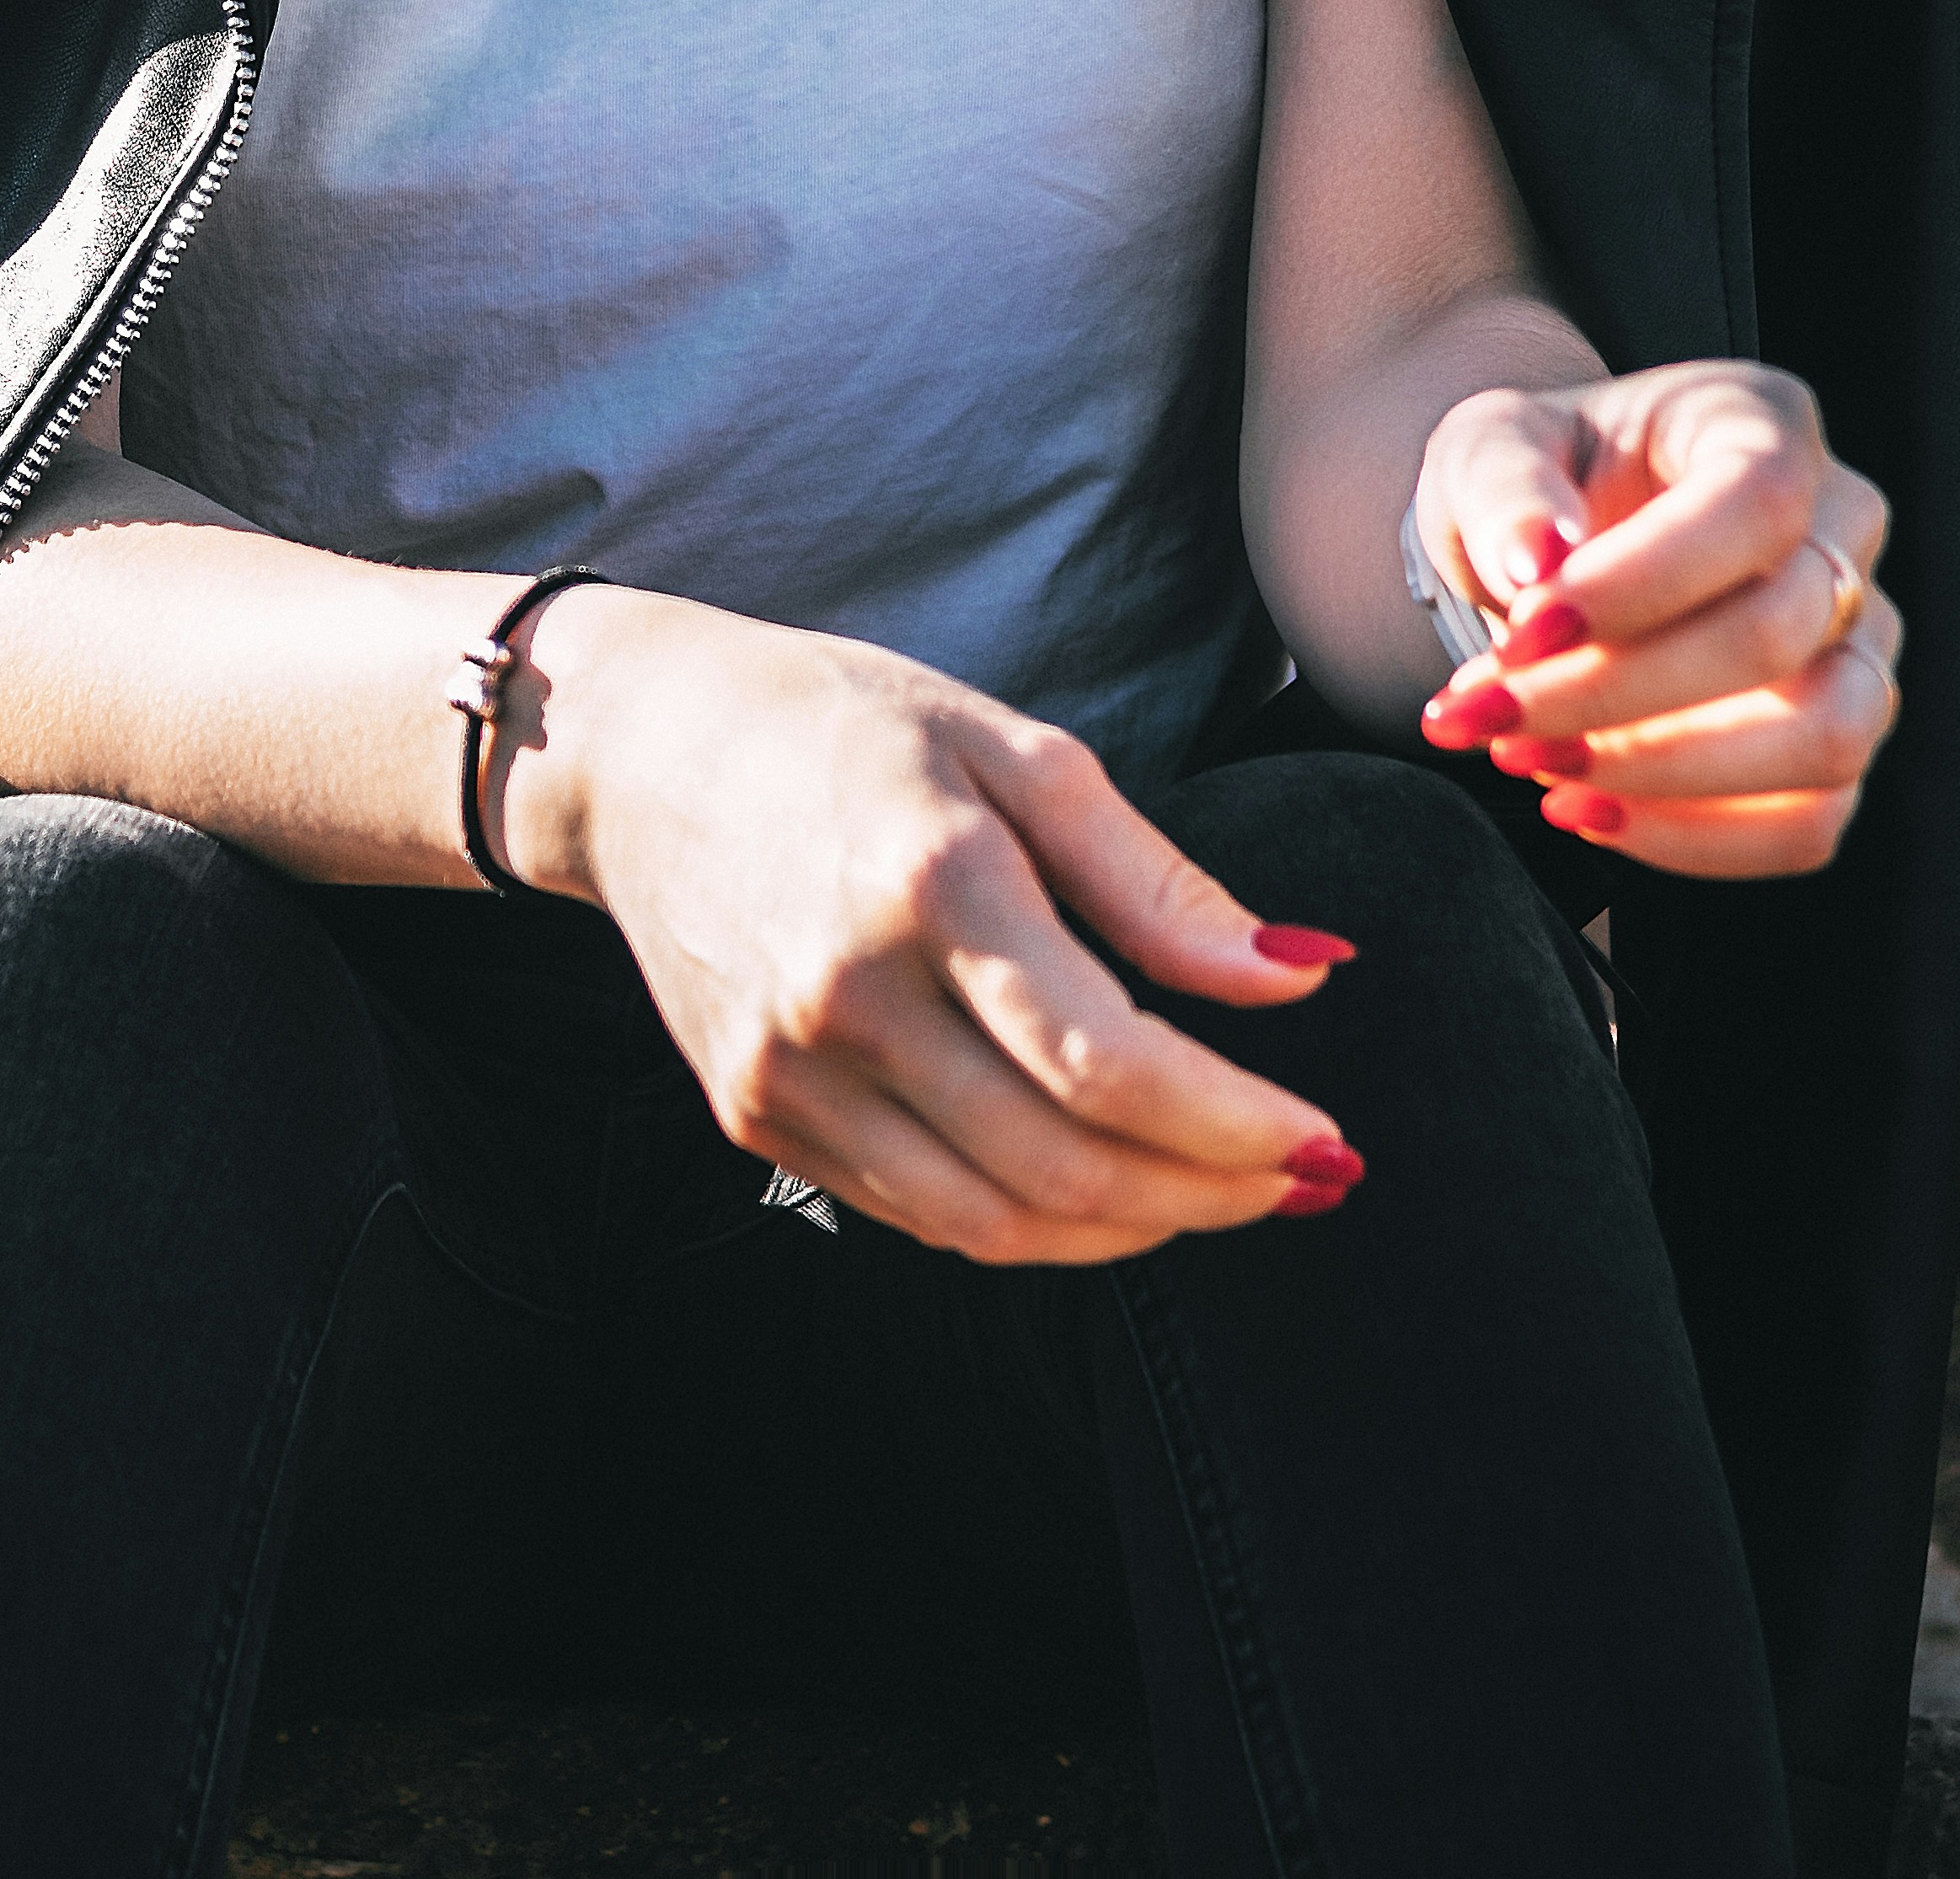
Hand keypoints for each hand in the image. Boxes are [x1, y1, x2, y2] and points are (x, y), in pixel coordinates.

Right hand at [502, 587, 1365, 1264]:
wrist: (638, 749)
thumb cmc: (844, 726)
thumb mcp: (1012, 748)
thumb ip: (1154, 880)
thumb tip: (1299, 974)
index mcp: (930, 880)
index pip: (1110, 1063)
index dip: (1235, 1125)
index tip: (1321, 1134)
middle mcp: (849, 993)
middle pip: (1064, 1164)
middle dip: (1210, 1193)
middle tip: (1303, 1176)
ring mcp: (790, 1069)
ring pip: (996, 1222)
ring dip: (1133, 1232)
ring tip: (1217, 1194)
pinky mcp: (753, 1116)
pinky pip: (920, 1216)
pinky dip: (1030, 1225)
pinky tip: (1096, 1185)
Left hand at [1414, 365, 1898, 880]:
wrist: (1554, 543)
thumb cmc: (1535, 479)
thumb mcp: (1487, 447)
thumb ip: (1505, 485)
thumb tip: (1540, 559)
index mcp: (1764, 422)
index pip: (1756, 502)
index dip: (1645, 580)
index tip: (1523, 629)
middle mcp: (1842, 530)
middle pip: (1778, 631)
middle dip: (1615, 691)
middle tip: (1488, 712)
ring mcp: (1858, 643)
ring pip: (1825, 739)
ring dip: (1663, 774)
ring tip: (1529, 760)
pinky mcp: (1837, 744)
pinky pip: (1807, 824)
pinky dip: (1690, 838)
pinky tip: (1583, 806)